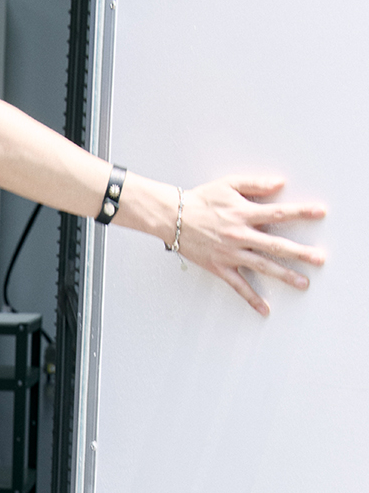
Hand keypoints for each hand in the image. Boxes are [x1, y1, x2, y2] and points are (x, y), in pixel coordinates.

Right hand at [176, 177, 325, 317]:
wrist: (173, 217)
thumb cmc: (201, 200)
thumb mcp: (229, 185)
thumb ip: (255, 184)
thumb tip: (279, 184)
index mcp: (244, 213)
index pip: (279, 212)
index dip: (301, 212)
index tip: (320, 213)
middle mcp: (241, 235)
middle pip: (276, 245)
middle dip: (300, 252)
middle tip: (319, 259)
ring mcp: (231, 253)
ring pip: (263, 266)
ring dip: (284, 275)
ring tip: (303, 283)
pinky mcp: (220, 267)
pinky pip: (238, 286)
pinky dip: (252, 299)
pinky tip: (265, 309)